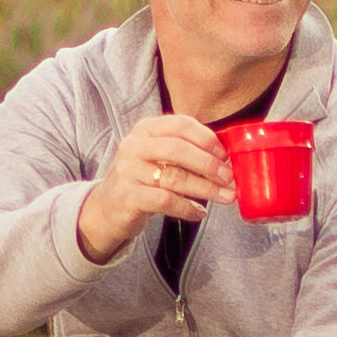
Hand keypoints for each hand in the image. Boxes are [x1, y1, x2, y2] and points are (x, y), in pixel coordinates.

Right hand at [71, 112, 234, 262]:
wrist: (106, 208)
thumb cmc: (142, 180)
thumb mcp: (158, 157)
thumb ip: (185, 152)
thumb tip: (226, 159)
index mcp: (146, 129)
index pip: (181, 124)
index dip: (207, 139)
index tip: (225, 155)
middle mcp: (134, 145)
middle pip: (178, 149)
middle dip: (209, 164)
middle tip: (229, 178)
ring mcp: (128, 171)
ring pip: (175, 177)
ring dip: (206, 189)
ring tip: (225, 197)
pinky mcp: (128, 196)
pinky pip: (165, 200)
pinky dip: (187, 208)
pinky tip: (199, 213)